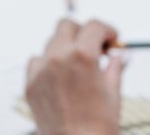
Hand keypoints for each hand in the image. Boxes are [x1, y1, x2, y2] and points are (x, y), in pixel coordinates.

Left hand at [25, 19, 123, 134]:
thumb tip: (119, 57)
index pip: (94, 26)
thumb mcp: (113, 93)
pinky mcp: (30, 83)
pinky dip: (47, 62)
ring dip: (65, 47)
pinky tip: (59, 74)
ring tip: (78, 64)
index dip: (106, 30)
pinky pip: (36, 61)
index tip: (110, 38)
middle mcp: (58, 57)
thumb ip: (115, 68)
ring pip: (51, 42)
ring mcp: (41, 70)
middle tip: (94, 46)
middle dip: (83, 32)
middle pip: (67, 26)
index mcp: (82, 56)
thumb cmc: (96, 128)